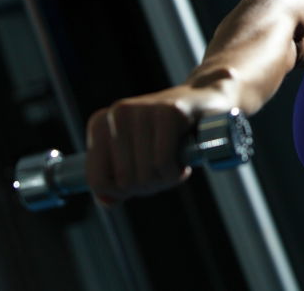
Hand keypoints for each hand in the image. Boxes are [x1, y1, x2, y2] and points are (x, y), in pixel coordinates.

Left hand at [85, 83, 232, 207]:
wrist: (206, 100)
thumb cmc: (168, 133)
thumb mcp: (135, 154)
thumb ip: (114, 179)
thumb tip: (107, 202)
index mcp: (100, 124)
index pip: (97, 178)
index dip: (122, 192)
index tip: (141, 181)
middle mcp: (118, 113)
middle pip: (124, 179)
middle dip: (148, 186)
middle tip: (164, 174)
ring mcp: (143, 109)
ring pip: (144, 172)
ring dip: (165, 180)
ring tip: (175, 167)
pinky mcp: (169, 111)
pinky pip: (163, 161)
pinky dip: (175, 173)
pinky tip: (183, 166)